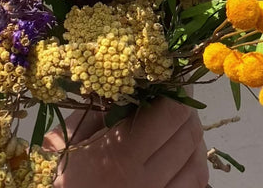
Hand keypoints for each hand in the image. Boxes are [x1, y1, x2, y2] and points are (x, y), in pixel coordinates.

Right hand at [45, 99, 209, 187]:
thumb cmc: (66, 173)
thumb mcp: (76, 135)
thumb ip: (106, 108)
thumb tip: (138, 86)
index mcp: (122, 154)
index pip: (171, 115)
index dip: (178, 95)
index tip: (172, 84)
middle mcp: (145, 181)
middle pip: (188, 137)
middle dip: (188, 114)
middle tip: (178, 103)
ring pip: (197, 165)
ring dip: (196, 142)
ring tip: (183, 129)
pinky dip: (194, 168)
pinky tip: (184, 158)